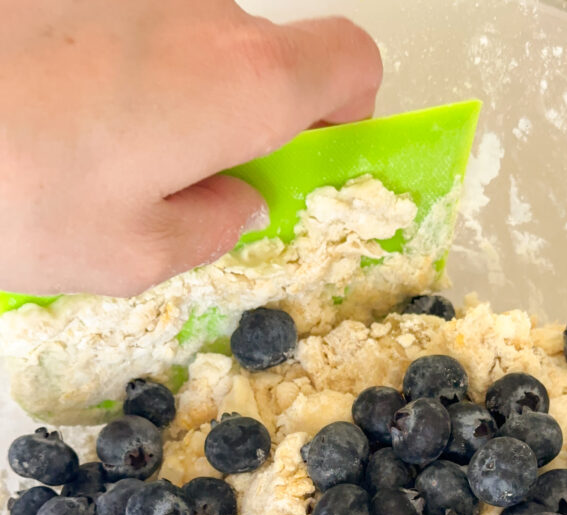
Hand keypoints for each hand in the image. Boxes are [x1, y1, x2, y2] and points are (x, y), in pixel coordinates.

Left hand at [0, 0, 380, 295]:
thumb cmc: (15, 191)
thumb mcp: (132, 255)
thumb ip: (213, 228)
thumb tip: (237, 200)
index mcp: (241, 82)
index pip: (350, 60)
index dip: (349, 111)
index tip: (311, 159)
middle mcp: (201, 12)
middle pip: (267, 58)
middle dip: (250, 123)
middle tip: (190, 190)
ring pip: (192, 45)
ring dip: (178, 101)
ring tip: (104, 161)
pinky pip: (130, 28)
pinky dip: (121, 73)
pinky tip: (62, 120)